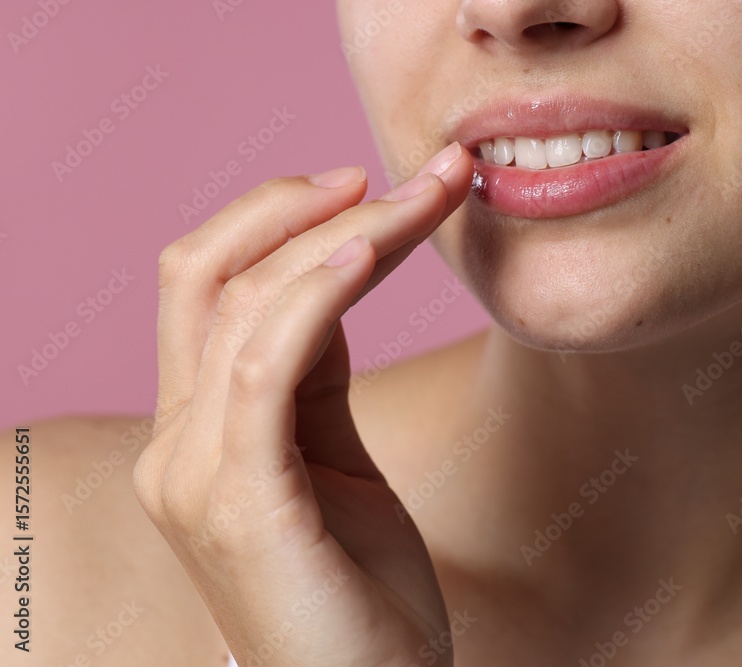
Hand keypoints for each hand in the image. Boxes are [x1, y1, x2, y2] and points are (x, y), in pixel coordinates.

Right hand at [133, 142, 472, 666]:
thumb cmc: (360, 592)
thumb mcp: (335, 461)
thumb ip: (313, 377)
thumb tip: (332, 275)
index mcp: (199, 432)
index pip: (212, 287)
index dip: (281, 219)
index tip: (369, 185)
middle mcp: (176, 445)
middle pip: (205, 274)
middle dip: (302, 204)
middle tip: (401, 174)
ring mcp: (195, 475)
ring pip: (240, 303)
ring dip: (339, 232)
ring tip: (419, 196)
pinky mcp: (239, 503)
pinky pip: (264, 366)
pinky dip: (315, 294)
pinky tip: (372, 249)